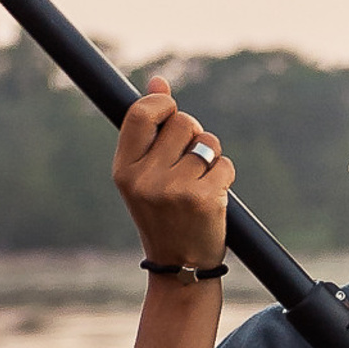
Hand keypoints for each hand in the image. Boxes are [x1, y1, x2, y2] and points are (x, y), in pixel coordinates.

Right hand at [114, 75, 232, 268]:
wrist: (180, 267)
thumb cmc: (162, 215)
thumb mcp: (145, 174)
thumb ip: (149, 129)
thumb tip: (159, 81)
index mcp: (124, 170)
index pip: (140, 113)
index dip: (162, 104)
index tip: (170, 115)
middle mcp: (145, 179)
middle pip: (183, 122)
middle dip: (193, 134)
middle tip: (188, 161)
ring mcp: (175, 190)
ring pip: (207, 142)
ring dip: (211, 155)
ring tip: (199, 180)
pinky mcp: (204, 199)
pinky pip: (224, 164)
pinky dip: (224, 175)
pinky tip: (213, 195)